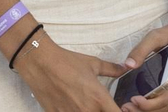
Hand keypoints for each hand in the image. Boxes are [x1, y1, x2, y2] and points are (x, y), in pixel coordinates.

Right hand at [13, 31, 127, 111]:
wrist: (41, 63)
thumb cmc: (68, 62)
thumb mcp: (93, 63)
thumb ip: (112, 69)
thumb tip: (125, 67)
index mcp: (99, 98)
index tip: (118, 108)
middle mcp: (88, 111)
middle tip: (99, 105)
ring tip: (83, 104)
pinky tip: (71, 106)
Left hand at [118, 5, 167, 111]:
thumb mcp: (156, 35)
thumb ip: (141, 49)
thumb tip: (128, 65)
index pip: (163, 99)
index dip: (147, 105)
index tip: (132, 100)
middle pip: (165, 108)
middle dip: (144, 111)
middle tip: (126, 107)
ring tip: (134, 108)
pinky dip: (162, 110)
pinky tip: (148, 108)